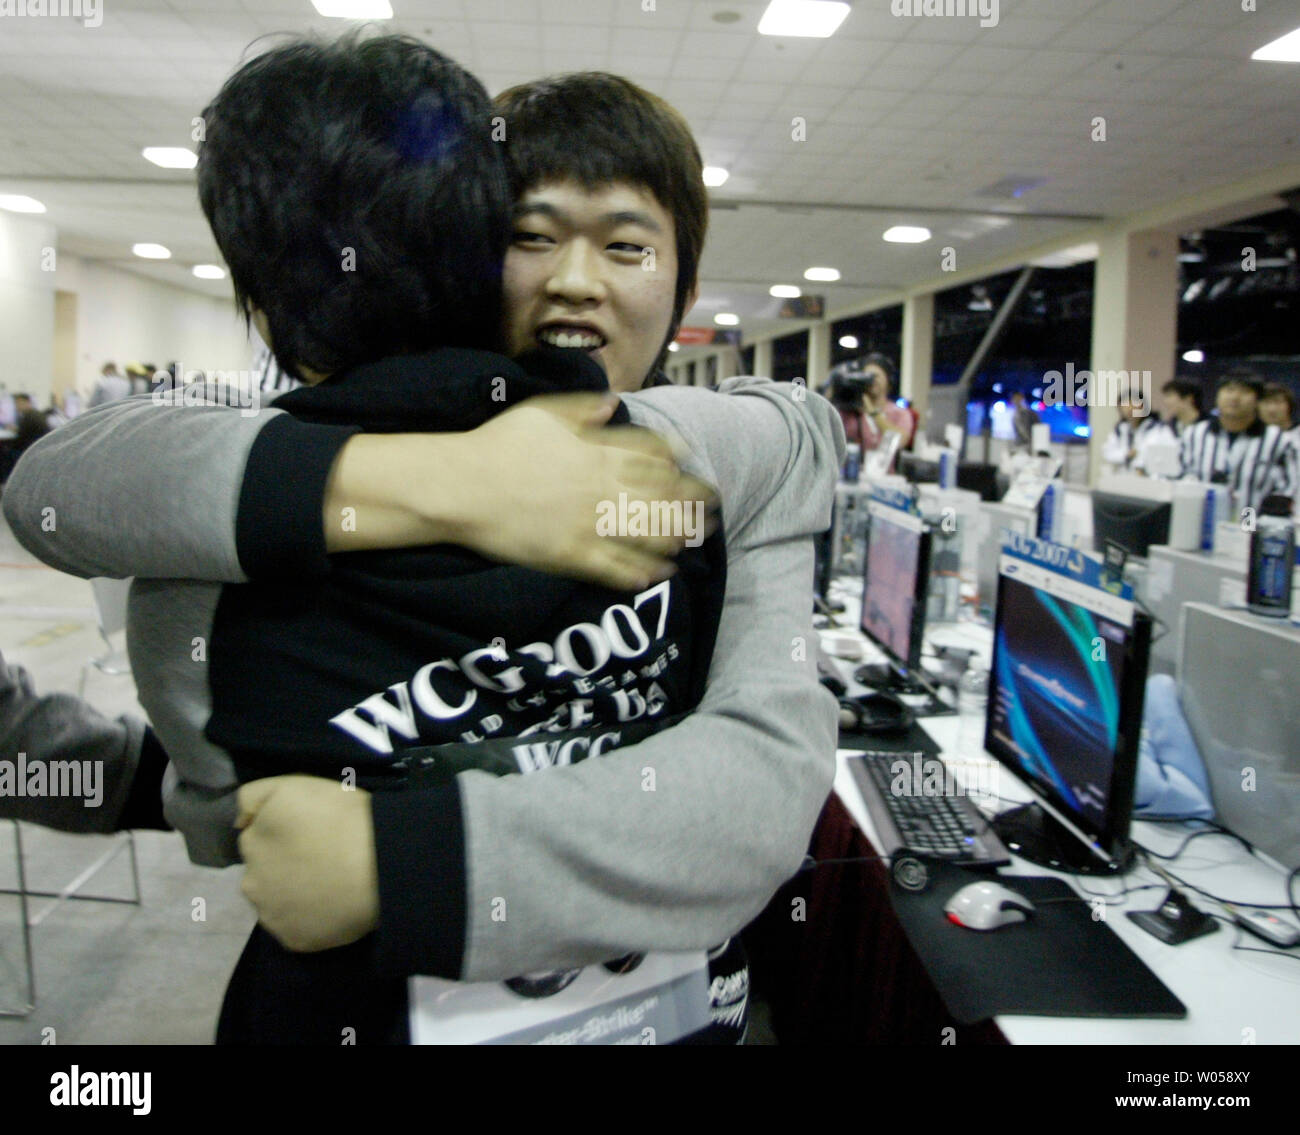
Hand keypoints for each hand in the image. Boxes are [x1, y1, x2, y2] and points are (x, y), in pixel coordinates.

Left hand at [235, 775, 378, 952]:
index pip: (257, 837)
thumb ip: (253, 796)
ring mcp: (271, 916)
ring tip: (328, 883)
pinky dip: (309, 919)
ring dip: (292, 893)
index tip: (308, 831)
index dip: (282, 833)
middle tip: (320, 857)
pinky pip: (296, 927)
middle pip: (262, 873)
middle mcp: (250, 883)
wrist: (380, 863)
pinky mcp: (293, 941)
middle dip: (281, 865)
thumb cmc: (339, 817)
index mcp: (252, 843)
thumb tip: (239, 823)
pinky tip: (331, 905)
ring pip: (276, 902)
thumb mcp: (292, 785)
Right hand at [455, 393, 719, 589]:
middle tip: (712, 510)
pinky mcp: (572, 555)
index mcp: (598, 452)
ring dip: (674, 539)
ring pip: (647, 534)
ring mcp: (590, 524)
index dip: (677, 462)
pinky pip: (616, 568)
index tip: (692, 466)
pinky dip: (640, 573)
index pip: (652, 457)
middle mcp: (603, 488)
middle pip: (661, 497)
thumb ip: (584, 408)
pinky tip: (658, 576)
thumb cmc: (499, 443)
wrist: (463, 487)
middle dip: (691, 504)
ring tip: (692, 543)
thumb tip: (614, 401)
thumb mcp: (543, 411)